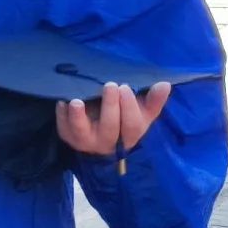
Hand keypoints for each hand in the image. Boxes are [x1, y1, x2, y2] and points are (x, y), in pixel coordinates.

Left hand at [55, 81, 169, 156]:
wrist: (98, 126)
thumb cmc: (124, 116)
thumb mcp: (141, 110)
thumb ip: (153, 99)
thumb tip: (165, 85)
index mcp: (127, 136)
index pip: (132, 127)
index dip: (129, 108)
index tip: (125, 87)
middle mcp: (107, 142)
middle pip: (109, 129)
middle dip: (110, 108)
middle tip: (110, 85)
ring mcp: (86, 140)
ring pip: (82, 133)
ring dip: (78, 118)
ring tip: (77, 102)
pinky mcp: (69, 135)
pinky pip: (63, 128)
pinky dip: (62, 116)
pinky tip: (62, 101)